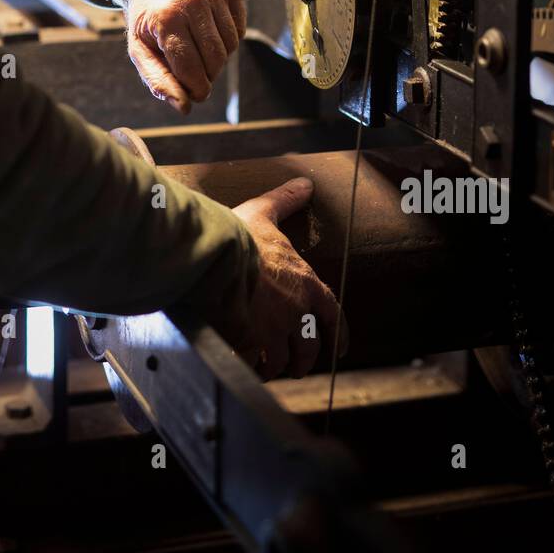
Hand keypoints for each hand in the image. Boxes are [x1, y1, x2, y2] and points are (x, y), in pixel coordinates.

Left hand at [124, 0, 245, 113]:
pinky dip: (228, 38)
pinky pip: (240, 28)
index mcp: (166, 19)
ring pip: (231, 45)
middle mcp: (191, 0)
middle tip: (196, 72)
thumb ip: (158, 80)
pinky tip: (210, 30)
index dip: (196, 89)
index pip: (191, 68)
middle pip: (216, 59)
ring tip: (199, 48)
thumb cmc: (147, 14)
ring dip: (218, 57)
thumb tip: (183, 108)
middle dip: (208, 75)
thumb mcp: (140, 47)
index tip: (195, 95)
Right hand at [232, 177, 346, 379]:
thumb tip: (304, 183)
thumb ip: (285, 200)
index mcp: (306, 284)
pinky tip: (245, 365)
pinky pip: (255, 364)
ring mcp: (274, 330)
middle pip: (309, 346)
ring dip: (276, 366)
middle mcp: (297, 311)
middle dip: (303, 359)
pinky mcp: (251, 344)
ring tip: (267, 369)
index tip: (339, 350)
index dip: (338, 334)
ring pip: (283, 360)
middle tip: (297, 367)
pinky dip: (251, 367)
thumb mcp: (264, 213)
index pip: (333, 315)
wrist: (215, 257)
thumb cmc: (241, 235)